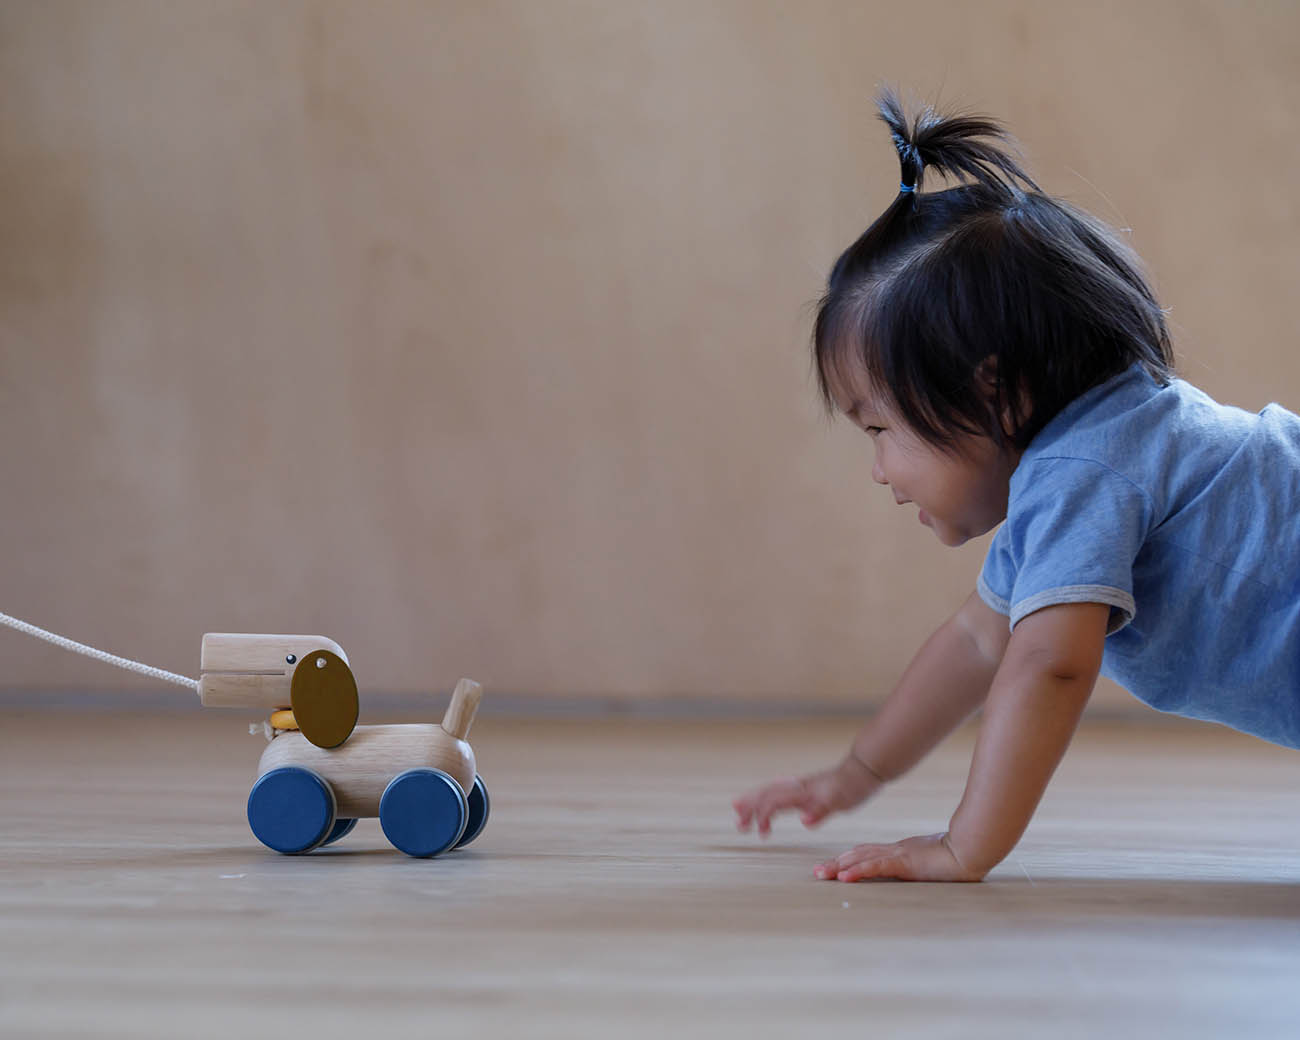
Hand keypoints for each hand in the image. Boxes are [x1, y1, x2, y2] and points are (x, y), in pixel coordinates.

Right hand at [733, 757, 880, 837]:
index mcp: (802, 792)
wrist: (864, 769)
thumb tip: (804, 821)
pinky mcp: (806, 788)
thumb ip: (821, 810)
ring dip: (754, 801)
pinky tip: (768, 803)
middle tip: (738, 823)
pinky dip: (767, 798)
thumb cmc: (853, 786)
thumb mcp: (839, 801)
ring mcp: (801, 786)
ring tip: (740, 810)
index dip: (762, 817)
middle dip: (749, 808)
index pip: (773, 803)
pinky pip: (779, 791)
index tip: (761, 833)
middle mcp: (798, 787)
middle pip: (765, 795)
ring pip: (770, 792)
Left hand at [814, 832, 984, 881]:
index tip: (832, 866)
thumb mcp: (933, 862)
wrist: (972, 850)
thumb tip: (918, 870)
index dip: (848, 858)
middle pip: (859, 854)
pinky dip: (859, 871)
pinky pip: (877, 867)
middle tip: (816, 872)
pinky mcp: (905, 862)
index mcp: (901, 850)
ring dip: (840, 867)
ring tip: (821, 875)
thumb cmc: (958, 858)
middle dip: (836, 863)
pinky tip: (845, 877)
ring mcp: (899, 854)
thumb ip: (921, 865)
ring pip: (862, 859)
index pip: (868, 853)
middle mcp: (896, 849)